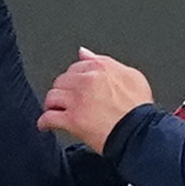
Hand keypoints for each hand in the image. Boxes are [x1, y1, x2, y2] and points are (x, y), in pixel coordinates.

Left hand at [37, 48, 153, 153]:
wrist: (140, 132)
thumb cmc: (140, 108)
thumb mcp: (131, 76)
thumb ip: (105, 62)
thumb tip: (84, 53)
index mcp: (100, 68)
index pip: (75, 67)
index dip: (73, 78)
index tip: (73, 86)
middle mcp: (86, 81)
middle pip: (61, 81)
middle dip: (62, 91)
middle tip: (65, 100)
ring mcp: (77, 101)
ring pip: (52, 97)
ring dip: (52, 104)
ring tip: (55, 110)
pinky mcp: (72, 120)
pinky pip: (49, 118)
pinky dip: (45, 122)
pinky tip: (46, 125)